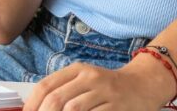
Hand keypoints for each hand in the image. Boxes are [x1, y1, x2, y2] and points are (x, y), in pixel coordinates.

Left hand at [21, 61, 172, 110]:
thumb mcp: (85, 80)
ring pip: (73, 109)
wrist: (143, 84)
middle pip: (57, 100)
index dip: (32, 104)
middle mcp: (90, 78)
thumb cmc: (108, 86)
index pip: (46, 86)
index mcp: (77, 70)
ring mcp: (104, 92)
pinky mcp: (116, 107)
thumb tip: (36, 107)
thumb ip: (63, 90)